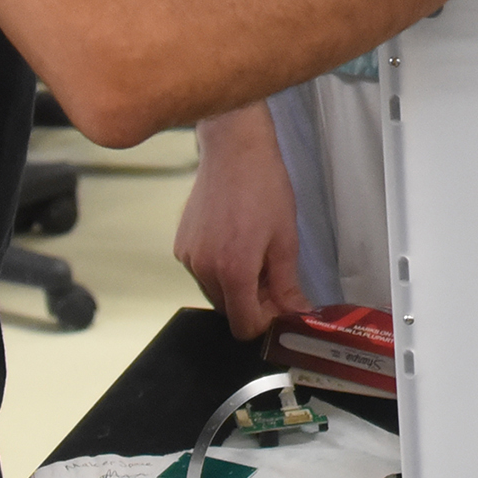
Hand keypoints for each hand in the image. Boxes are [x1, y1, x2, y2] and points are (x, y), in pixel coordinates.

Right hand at [173, 105, 310, 339]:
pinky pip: (202, 272)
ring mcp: (188, 257)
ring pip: (215, 292)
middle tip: (275, 277)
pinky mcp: (181, 245)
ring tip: (257, 255)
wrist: (234, 151)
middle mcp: (204, 269)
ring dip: (237, 286)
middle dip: (254, 303)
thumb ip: (288, 285)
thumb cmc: (263, 188)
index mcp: (233, 271)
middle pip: (229, 311)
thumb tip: (296, 313)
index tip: (281, 307)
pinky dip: (220, 269)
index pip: (244, 326)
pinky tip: (237, 243)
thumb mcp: (285, 240)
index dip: (266, 323)